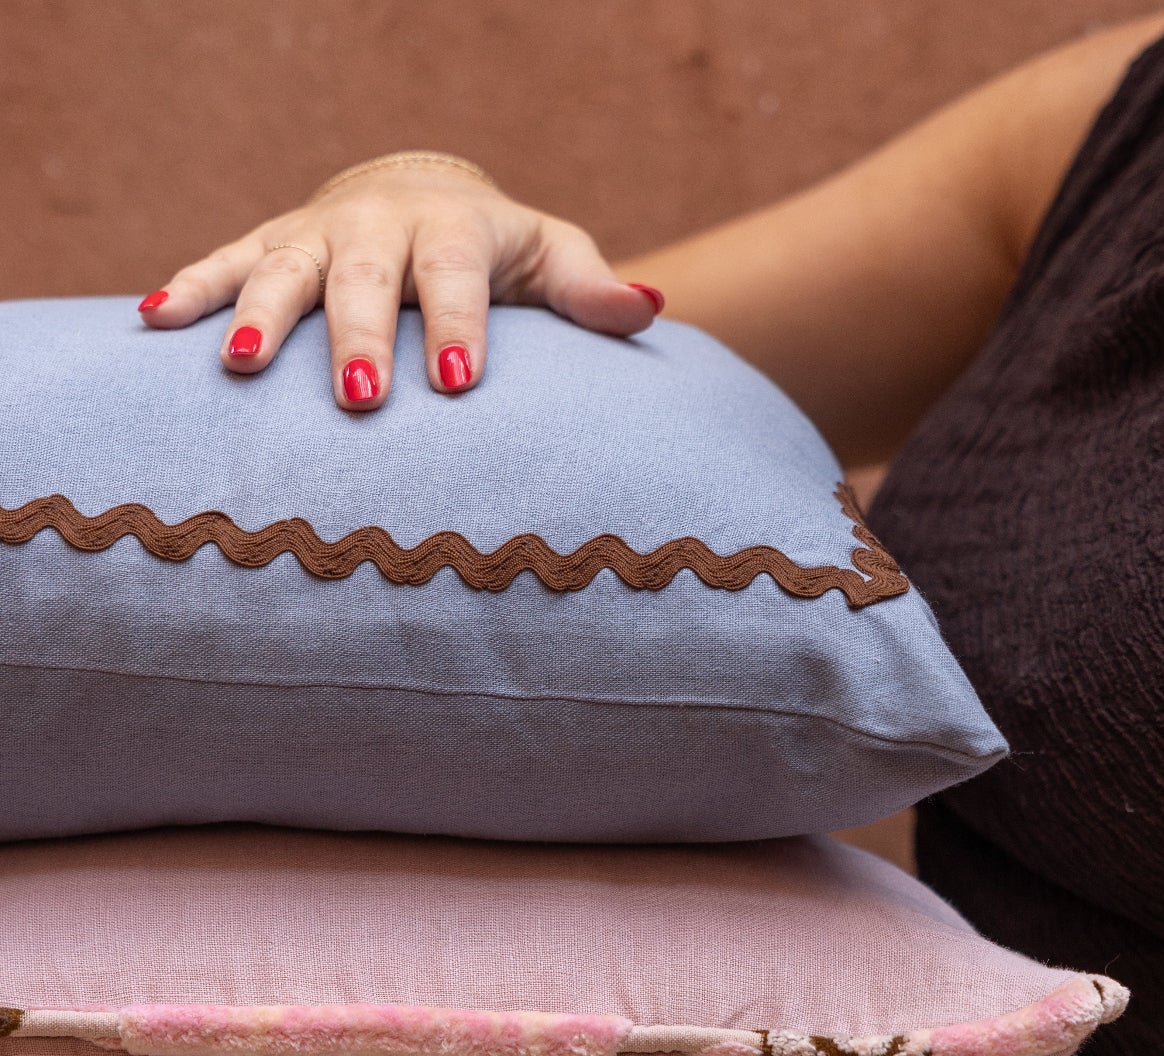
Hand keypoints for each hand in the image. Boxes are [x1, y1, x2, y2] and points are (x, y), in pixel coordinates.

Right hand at [136, 154, 665, 410]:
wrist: (423, 194)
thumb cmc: (501, 250)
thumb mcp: (551, 256)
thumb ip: (591, 289)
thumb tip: (651, 307)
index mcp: (455, 228)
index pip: (457, 277)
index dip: (457, 327)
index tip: (458, 385)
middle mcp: (380, 224)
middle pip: (365, 279)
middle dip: (356, 335)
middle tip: (356, 396)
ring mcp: (319, 232)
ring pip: (284, 267)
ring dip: (259, 311)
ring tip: (240, 363)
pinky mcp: (273, 241)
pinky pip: (224, 259)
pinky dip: (190, 288)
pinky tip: (154, 325)